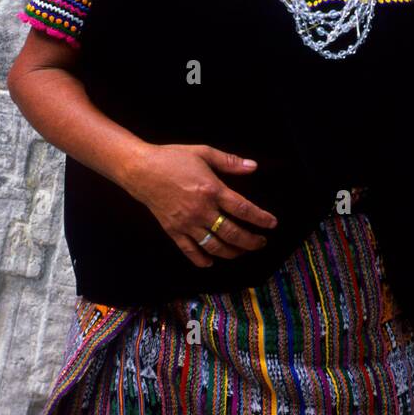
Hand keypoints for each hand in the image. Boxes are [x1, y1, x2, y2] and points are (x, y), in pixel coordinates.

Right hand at [123, 143, 277, 267]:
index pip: (243, 209)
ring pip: (214, 246)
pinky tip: (212, 262)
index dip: (260, 219)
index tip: (272, 224)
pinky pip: (190, 251)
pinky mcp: (173, 231)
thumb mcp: (203, 152)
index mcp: (211, 190)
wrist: (141, 170)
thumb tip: (254, 166)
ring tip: (242, 252)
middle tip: (261, 243)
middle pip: (232, 233)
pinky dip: (202, 260)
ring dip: (232, 252)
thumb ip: (230, 162)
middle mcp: (201, 210)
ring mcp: (187, 223)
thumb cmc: (173, 158)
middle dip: (251, 241)